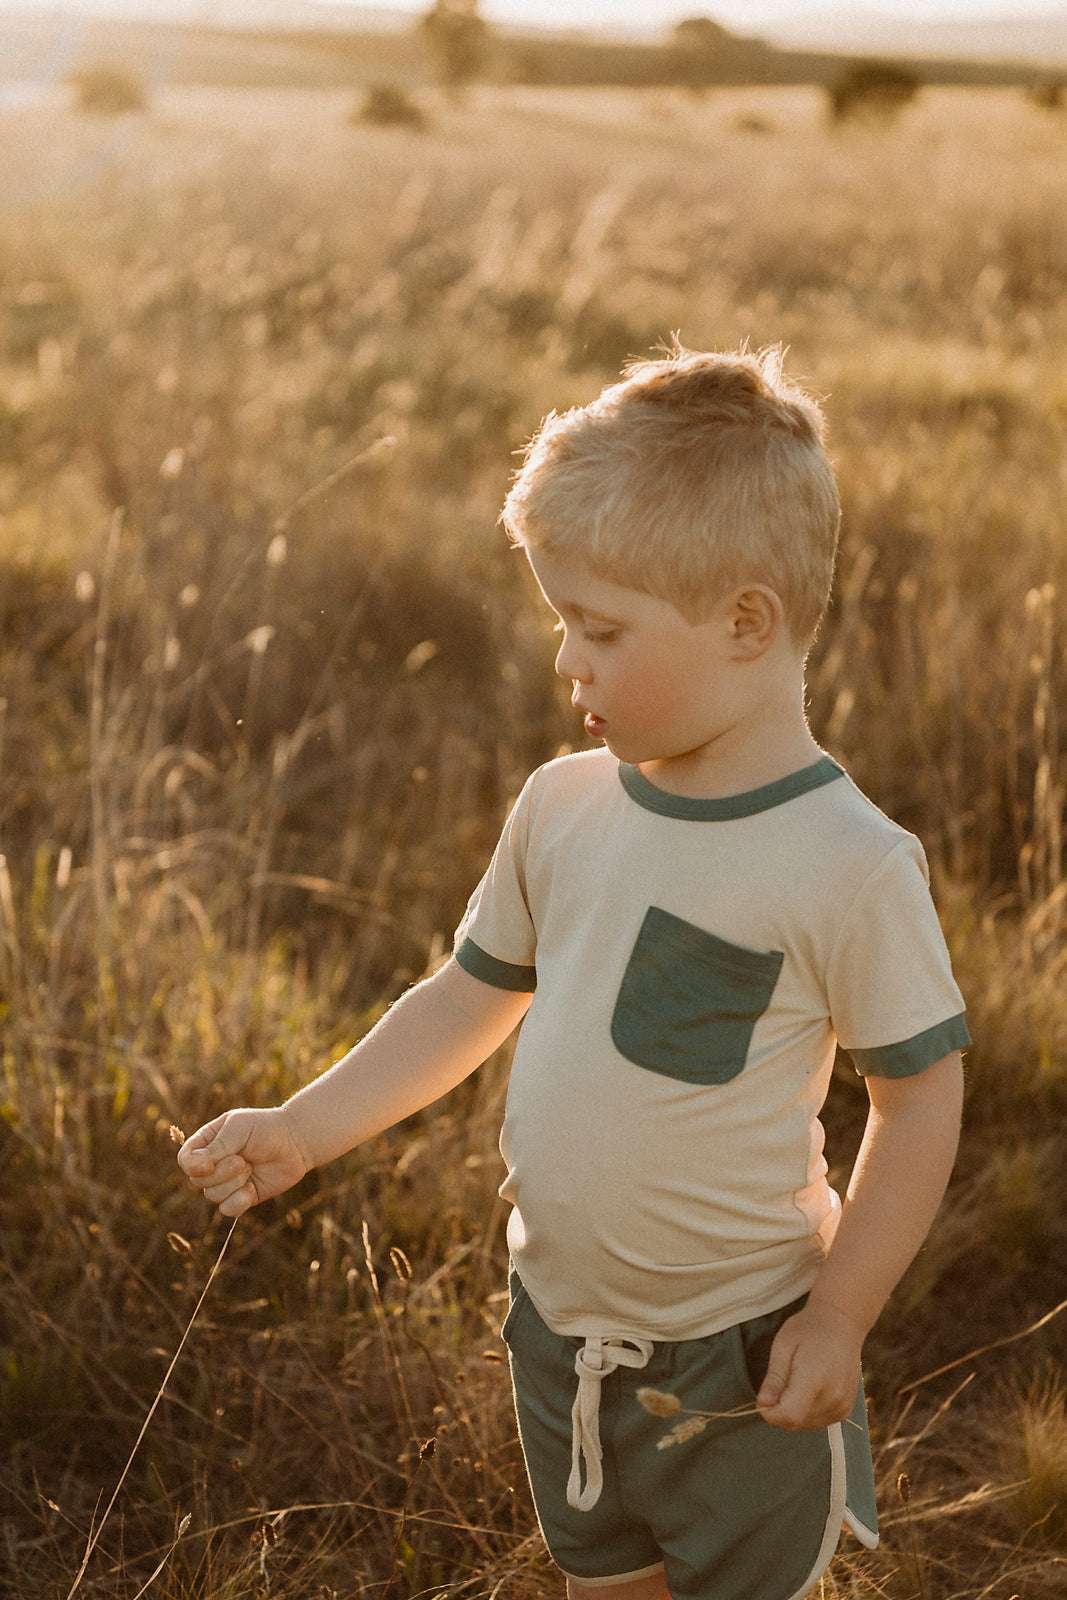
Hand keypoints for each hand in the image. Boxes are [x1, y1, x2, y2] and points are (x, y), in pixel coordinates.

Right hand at [177, 1106, 310, 1217]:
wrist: (295, 1141)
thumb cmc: (265, 1128)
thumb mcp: (239, 1128)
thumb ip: (217, 1147)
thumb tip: (195, 1168)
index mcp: (207, 1142)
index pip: (185, 1160)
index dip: (193, 1166)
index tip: (210, 1164)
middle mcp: (213, 1164)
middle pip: (197, 1181)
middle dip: (221, 1173)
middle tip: (243, 1160)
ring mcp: (227, 1182)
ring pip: (212, 1196)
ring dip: (233, 1184)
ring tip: (251, 1167)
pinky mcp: (242, 1197)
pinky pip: (227, 1210)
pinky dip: (239, 1201)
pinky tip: (252, 1188)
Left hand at [754, 1299, 864, 1429]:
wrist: (841, 1324)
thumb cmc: (809, 1329)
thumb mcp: (783, 1346)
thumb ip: (774, 1379)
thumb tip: (763, 1404)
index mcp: (814, 1378)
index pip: (790, 1416)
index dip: (771, 1413)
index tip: (764, 1398)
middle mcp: (833, 1396)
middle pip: (795, 1422)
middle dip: (780, 1409)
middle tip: (783, 1380)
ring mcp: (842, 1405)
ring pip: (805, 1425)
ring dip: (794, 1411)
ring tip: (798, 1380)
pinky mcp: (846, 1410)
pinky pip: (818, 1422)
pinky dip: (808, 1411)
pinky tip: (810, 1388)